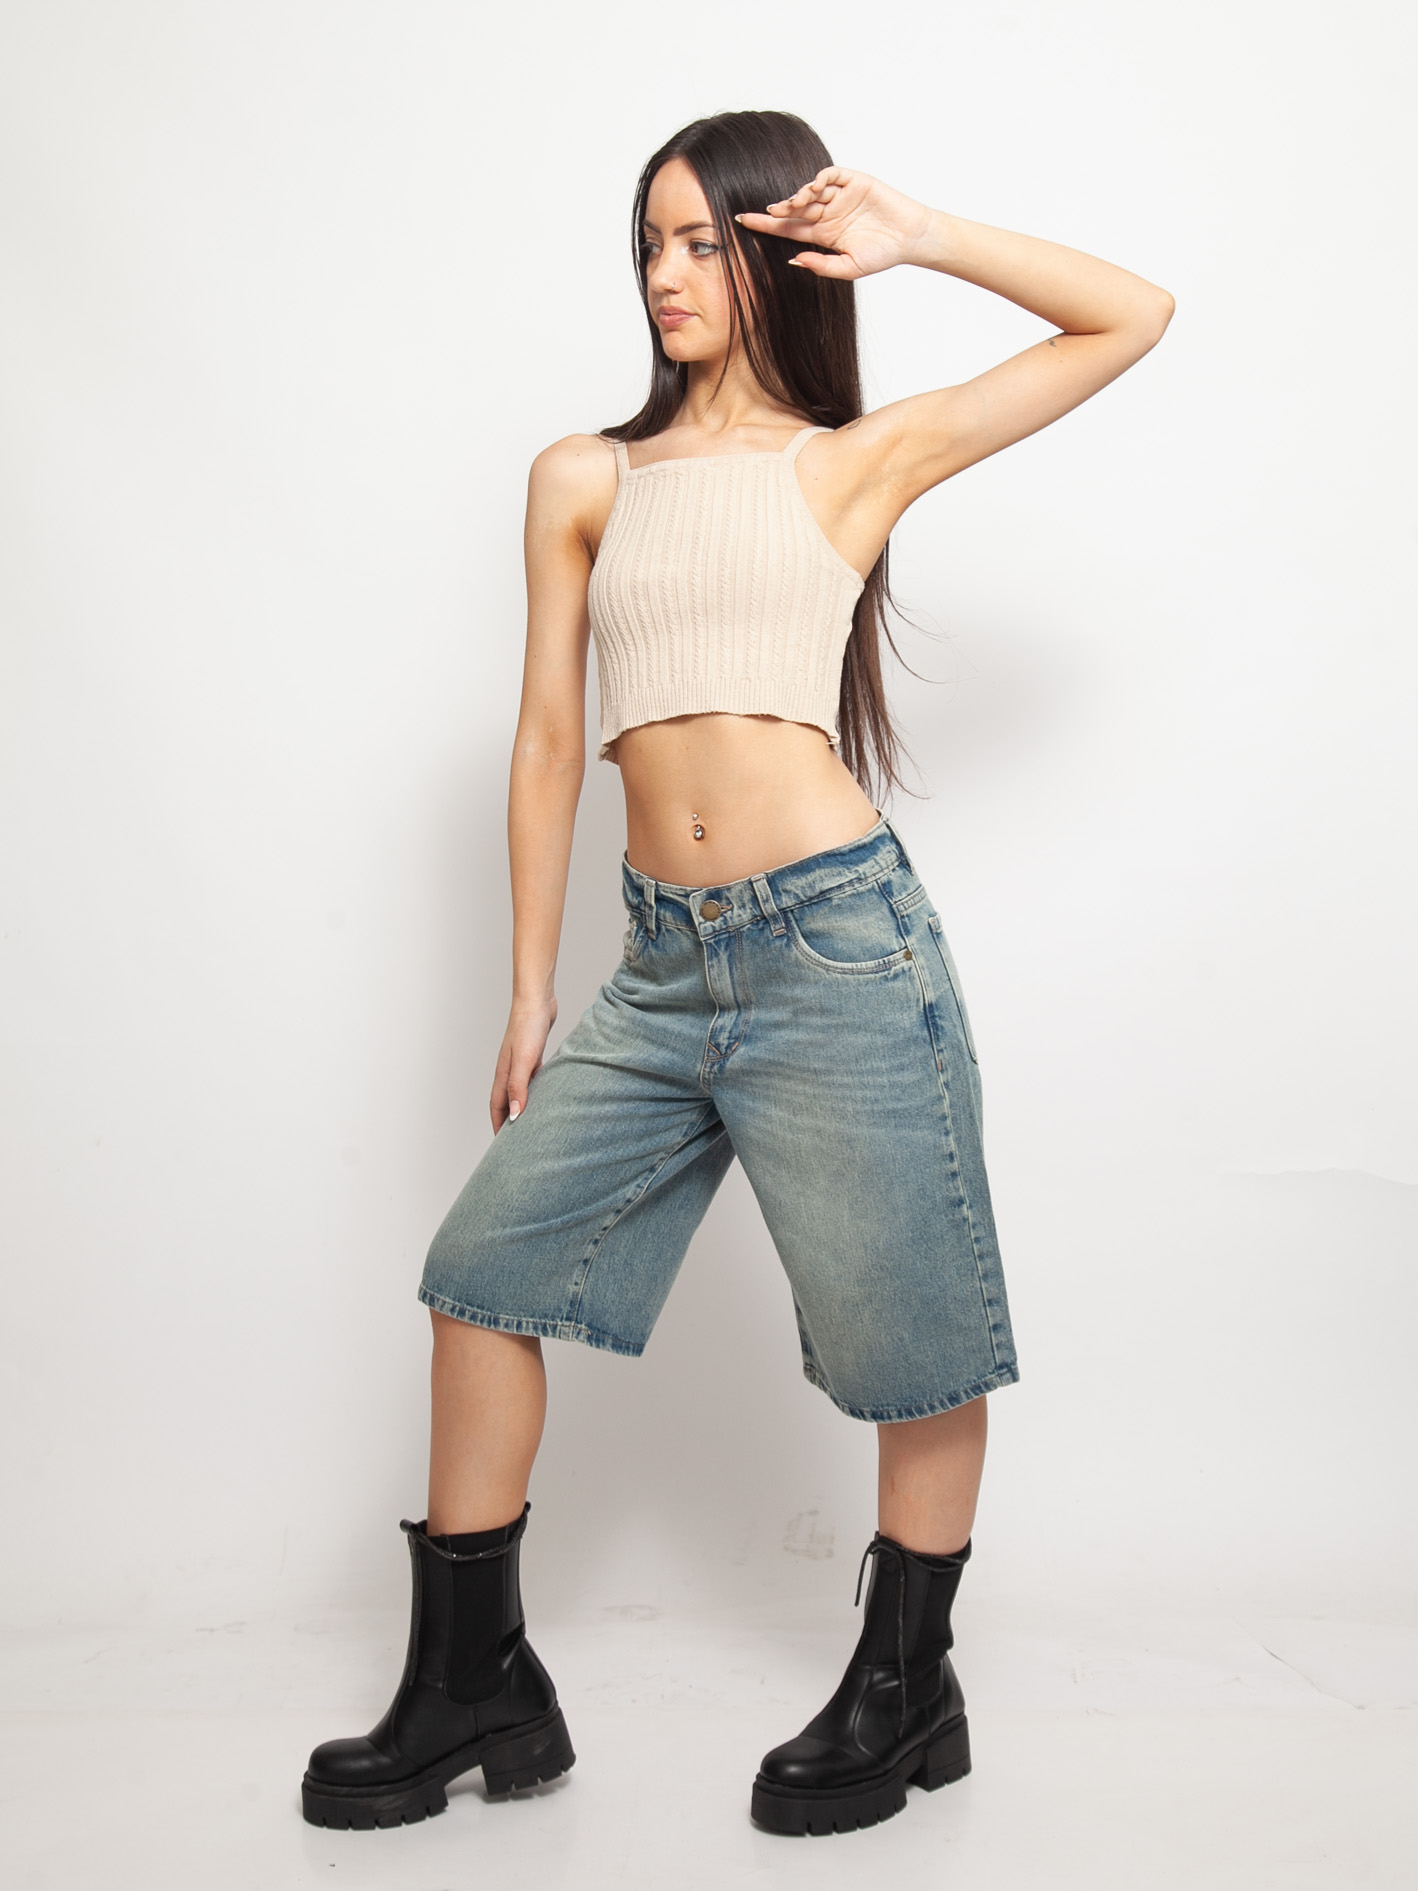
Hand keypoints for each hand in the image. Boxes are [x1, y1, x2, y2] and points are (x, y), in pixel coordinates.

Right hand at [490, 996, 556, 1131]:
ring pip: (520, 1091)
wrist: (537, 1000)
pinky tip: (547, 1095)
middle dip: (509, 1121)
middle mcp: (509, 1070)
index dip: (499, 1126)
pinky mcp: (533, 1054)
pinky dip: (537, 1091)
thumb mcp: (524, 1061)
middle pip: (507, 1101)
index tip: (503, 1147)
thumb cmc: (528, 1027)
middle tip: (518, 1140)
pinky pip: (533, 1079)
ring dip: (523, 1106)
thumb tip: (514, 1115)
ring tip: (532, 1122)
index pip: (497, 1107)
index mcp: (503, 1074)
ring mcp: (521, 1062)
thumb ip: (519, 1087)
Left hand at [735, 168, 934, 280]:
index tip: (741, 222)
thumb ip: (821, 265)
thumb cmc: (882, 255)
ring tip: (794, 205)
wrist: (910, 238)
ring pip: (810, 191)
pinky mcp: (854, 182)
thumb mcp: (848, 268)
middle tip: (767, 214)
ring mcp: (839, 196)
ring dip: (799, 196)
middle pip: (794, 209)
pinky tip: (814, 187)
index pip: (787, 228)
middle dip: (778, 211)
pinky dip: (820, 178)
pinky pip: (830, 175)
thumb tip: (792, 259)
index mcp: (822, 234)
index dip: (765, 225)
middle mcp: (827, 213)